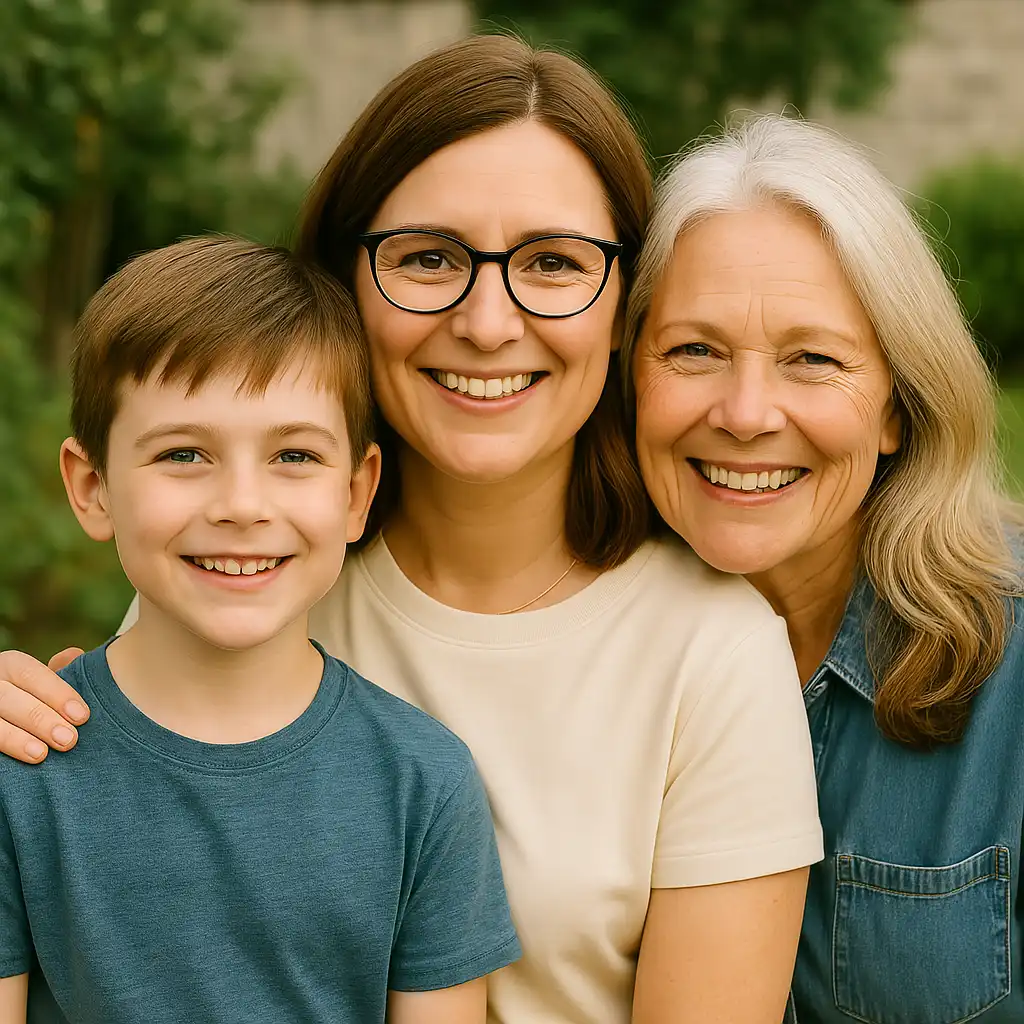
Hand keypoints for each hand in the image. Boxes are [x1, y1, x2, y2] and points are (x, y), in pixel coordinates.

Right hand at [0, 648, 88, 762]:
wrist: (11, 717)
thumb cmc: (35, 699)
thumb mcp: (43, 683)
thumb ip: (60, 673)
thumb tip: (75, 655)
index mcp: (9, 666)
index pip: (31, 673)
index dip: (57, 694)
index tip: (82, 716)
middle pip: (9, 698)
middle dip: (41, 719)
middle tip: (69, 740)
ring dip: (16, 739)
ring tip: (41, 754)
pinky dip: (4, 749)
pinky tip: (22, 760)